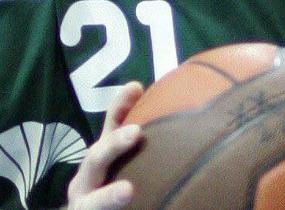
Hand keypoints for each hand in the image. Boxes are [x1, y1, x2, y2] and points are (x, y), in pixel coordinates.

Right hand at [66, 82, 144, 209]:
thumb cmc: (112, 192)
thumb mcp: (129, 168)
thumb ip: (149, 152)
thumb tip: (200, 135)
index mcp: (101, 160)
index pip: (109, 127)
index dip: (119, 107)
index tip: (136, 87)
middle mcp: (87, 178)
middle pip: (95, 157)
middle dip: (114, 144)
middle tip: (136, 132)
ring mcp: (84, 202)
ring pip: (92, 199)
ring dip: (109, 195)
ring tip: (128, 191)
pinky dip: (110, 206)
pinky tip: (129, 203)